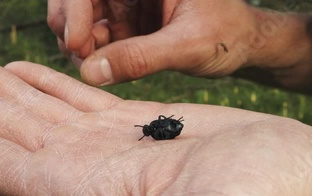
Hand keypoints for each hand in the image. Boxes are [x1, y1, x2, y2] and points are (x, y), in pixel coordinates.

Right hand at [48, 0, 271, 85]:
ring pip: (81, 16)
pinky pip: (96, 36)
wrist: (242, 45)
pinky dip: (90, 53)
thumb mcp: (188, 45)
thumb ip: (141, 57)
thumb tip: (91, 73)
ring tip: (91, 66)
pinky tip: (100, 68)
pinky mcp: (126, 23)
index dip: (74, 7)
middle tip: (78, 56)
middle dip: (69, 24)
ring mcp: (126, 2)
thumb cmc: (227, 34)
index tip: (76, 44)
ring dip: (77, 42)